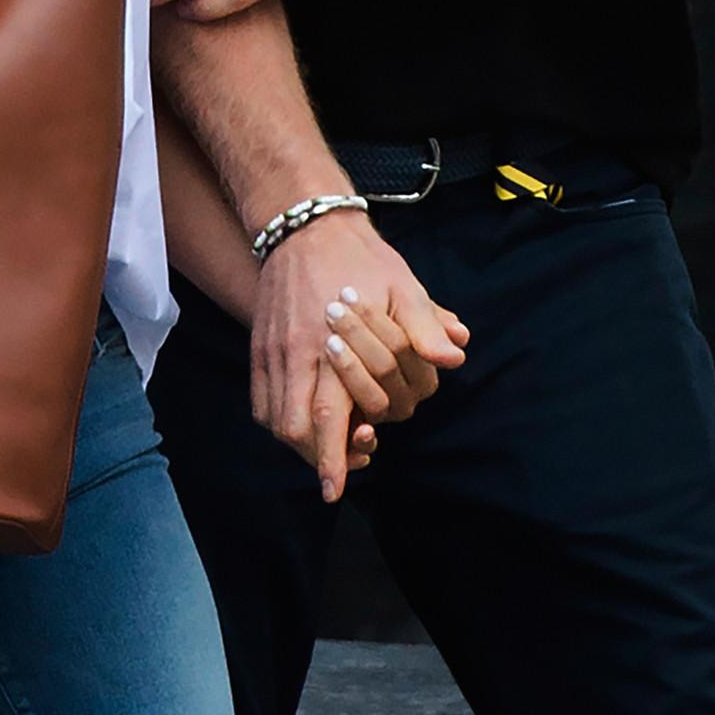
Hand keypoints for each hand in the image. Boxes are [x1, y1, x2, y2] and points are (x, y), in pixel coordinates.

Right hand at [251, 210, 466, 500]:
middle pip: (293, 427)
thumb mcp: (401, 283)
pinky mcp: (259, 345)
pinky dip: (277, 420)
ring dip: (297, 444)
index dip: (333, 458)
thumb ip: (423, 324)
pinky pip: (260, 399)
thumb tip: (455, 356)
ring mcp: (272, 351)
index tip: (339, 489)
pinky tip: (299, 425)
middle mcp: (294, 354)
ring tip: (323, 454)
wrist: (306, 225)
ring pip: (273, 418)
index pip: (327, 416)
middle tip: (336, 479)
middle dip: (314, 460)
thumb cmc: (359, 258)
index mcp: (329, 344)